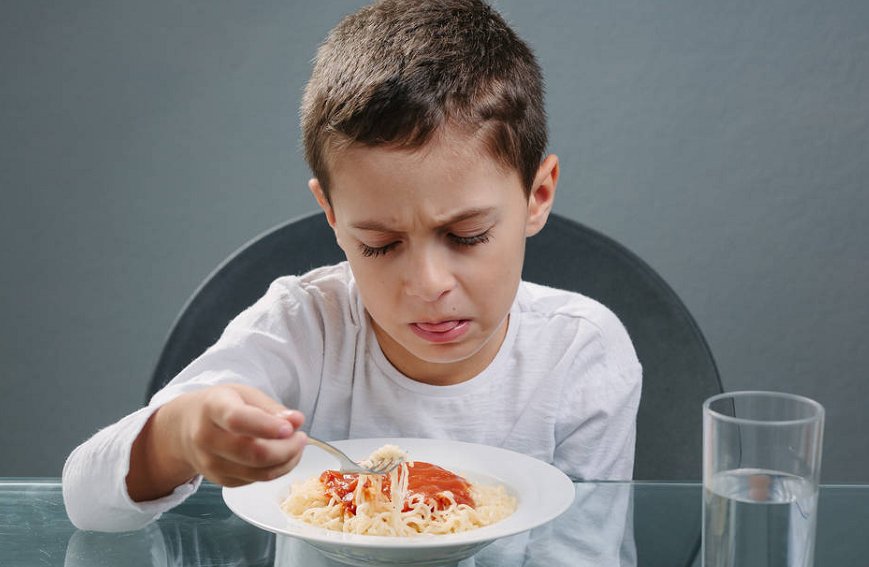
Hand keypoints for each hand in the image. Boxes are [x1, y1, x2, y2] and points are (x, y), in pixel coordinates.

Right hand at [128, 384, 305, 499]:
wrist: (185, 429)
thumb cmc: (220, 406)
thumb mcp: (244, 394)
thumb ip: (271, 408)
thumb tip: (296, 421)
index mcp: (213, 408)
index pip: (238, 420)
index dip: (267, 426)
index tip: (291, 428)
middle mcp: (207, 438)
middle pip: (253, 453)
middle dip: (287, 448)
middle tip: (302, 437)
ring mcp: (211, 464)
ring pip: (259, 472)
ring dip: (287, 461)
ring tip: (297, 445)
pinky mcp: (221, 481)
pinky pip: (256, 480)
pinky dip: (277, 470)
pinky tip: (283, 456)